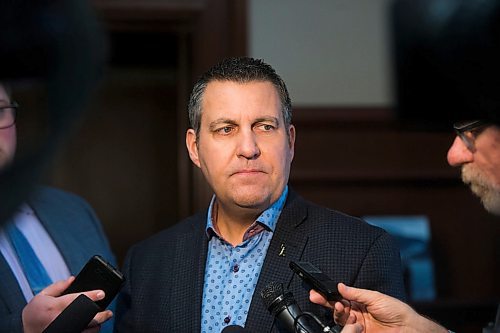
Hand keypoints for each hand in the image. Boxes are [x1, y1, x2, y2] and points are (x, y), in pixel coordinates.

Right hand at [22, 277, 112, 332]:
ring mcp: (64, 330)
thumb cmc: (34, 313)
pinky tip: (95, 327)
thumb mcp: (41, 296)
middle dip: (100, 314)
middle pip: (85, 317)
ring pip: (86, 329)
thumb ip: (58, 286)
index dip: (91, 296)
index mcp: (54, 306)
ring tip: (104, 318)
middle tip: (108, 311)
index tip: (102, 293)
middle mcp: (60, 319)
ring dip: (98, 324)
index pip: (76, 299)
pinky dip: (91, 332)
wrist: (24, 332)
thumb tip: (73, 279)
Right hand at [310, 283, 447, 332]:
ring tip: (343, 309)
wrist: (408, 329)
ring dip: (338, 312)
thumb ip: (356, 293)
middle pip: (336, 307)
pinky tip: (352, 321)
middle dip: (326, 302)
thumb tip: (341, 286)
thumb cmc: (397, 311)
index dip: (329, 294)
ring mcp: (357, 325)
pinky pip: (346, 330)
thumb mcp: (376, 297)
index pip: (341, 297)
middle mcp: (357, 313)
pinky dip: (346, 325)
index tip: (317, 292)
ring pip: (339, 319)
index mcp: (361, 302)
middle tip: (317, 297)